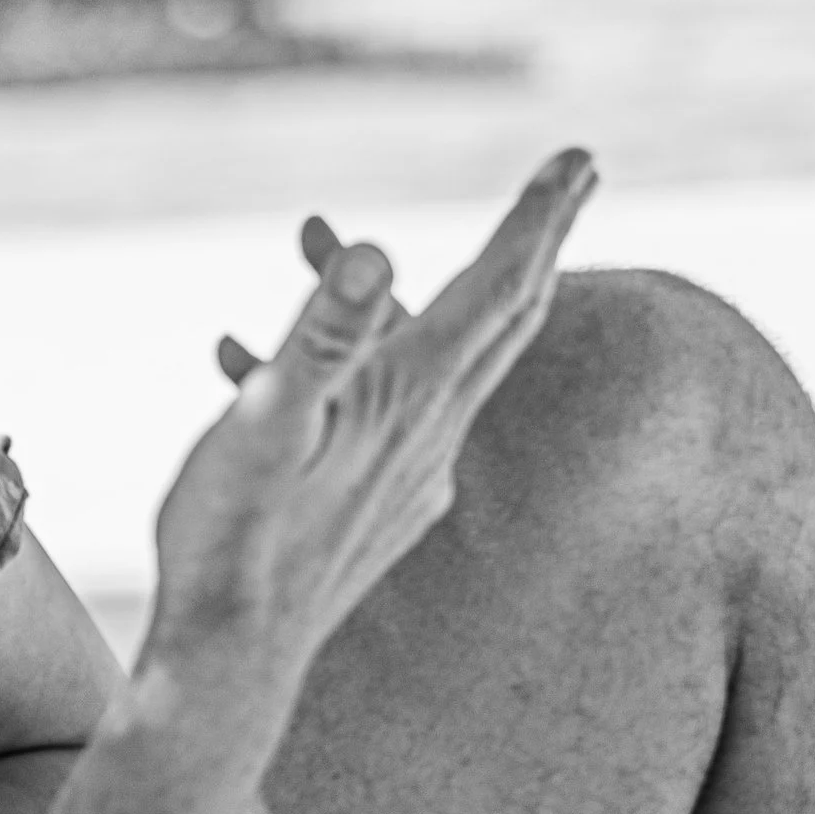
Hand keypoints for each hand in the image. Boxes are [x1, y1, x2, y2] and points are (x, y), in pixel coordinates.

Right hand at [155, 149, 596, 665]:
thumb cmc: (237, 536)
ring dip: (442, 294)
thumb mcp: (266, 421)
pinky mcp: (386, 504)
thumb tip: (377, 253)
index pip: (500, 285)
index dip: (540, 216)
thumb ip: (322, 334)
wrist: (234, 658)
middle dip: (537, 242)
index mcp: (411, 392)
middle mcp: (434, 428)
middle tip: (571, 180)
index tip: (580, 156)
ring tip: (368, 253)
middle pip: (509, 317)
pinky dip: (378, 361)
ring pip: (455, 360)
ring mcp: (416, 471)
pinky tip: (317, 371)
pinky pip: (403, 408)